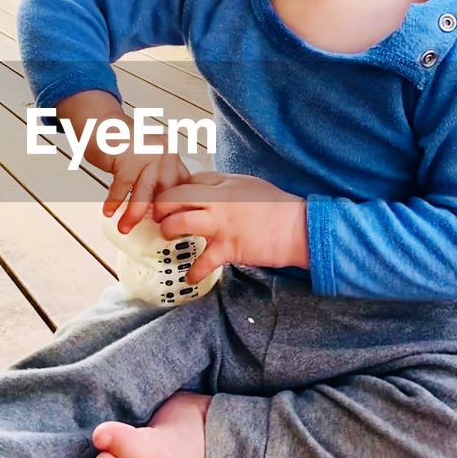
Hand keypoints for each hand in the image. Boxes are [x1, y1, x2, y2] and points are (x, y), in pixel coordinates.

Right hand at [103, 148, 191, 233]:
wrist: (100, 122)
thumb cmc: (122, 144)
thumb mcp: (147, 158)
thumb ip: (156, 178)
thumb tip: (159, 210)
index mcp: (171, 154)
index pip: (182, 185)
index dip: (178, 207)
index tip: (171, 224)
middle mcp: (163, 152)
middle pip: (166, 192)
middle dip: (159, 216)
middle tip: (152, 230)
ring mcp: (146, 153)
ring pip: (144, 193)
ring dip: (133, 214)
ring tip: (124, 228)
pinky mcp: (127, 157)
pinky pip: (121, 187)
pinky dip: (113, 201)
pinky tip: (109, 211)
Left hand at [153, 172, 308, 283]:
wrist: (298, 228)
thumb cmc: (275, 205)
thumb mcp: (247, 184)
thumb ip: (222, 185)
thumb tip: (200, 188)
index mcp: (222, 184)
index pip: (186, 181)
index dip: (173, 190)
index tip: (168, 199)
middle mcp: (217, 202)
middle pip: (174, 197)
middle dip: (159, 206)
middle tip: (158, 215)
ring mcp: (220, 226)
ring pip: (178, 224)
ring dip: (167, 231)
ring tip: (168, 237)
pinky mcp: (228, 248)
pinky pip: (202, 262)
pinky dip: (193, 272)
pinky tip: (188, 277)